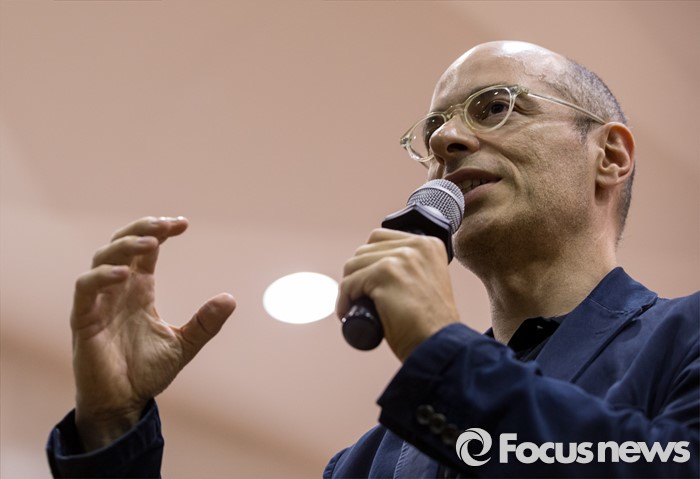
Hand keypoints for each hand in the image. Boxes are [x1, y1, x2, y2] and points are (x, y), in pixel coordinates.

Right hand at [70, 216, 235, 450]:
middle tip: (165, 224)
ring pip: (102, 258)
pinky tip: (124, 274)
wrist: (123, 404)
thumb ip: (206, 323)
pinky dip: (101, 276)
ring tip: (150, 243)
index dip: (159, 231)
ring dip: (124, 246)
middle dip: (141, 228)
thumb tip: (230, 299)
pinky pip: (85, 288)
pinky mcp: (84, 320)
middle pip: (121, 244)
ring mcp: (99, 302)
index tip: (183, 224)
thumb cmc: (147, 372)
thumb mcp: (184, 344)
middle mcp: (118, 290)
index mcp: (139, 290)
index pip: (146, 250)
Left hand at [337, 229, 459, 361]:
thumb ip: (411, 268)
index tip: (367, 283)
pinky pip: (349, 283)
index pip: (379, 238)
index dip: (368, 261)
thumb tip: (375, 265)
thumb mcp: (425, 282)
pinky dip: (343, 300)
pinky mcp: (386, 273)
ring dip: (348, 287)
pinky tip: (348, 313)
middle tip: (360, 297)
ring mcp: (401, 258)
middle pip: (364, 250)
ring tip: (354, 306)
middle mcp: (417, 246)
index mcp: (428, 244)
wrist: (438, 345)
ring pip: (353, 265)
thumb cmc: (430, 324)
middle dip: (357, 274)